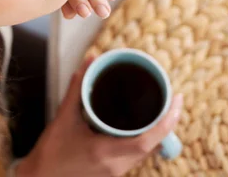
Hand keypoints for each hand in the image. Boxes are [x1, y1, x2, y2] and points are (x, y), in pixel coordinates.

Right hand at [16, 58, 182, 176]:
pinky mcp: (112, 175)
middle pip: (152, 146)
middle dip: (166, 123)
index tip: (177, 101)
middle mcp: (115, 166)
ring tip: (160, 110)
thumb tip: (90, 62)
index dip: (167, 122)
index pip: (147, 140)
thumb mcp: (63, 117)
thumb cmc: (50, 152)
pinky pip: (136, 157)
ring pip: (146, 153)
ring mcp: (115, 174)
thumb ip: (78, 88)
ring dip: (156, 133)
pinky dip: (143, 141)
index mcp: (105, 152)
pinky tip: (139, 128)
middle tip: (172, 100)